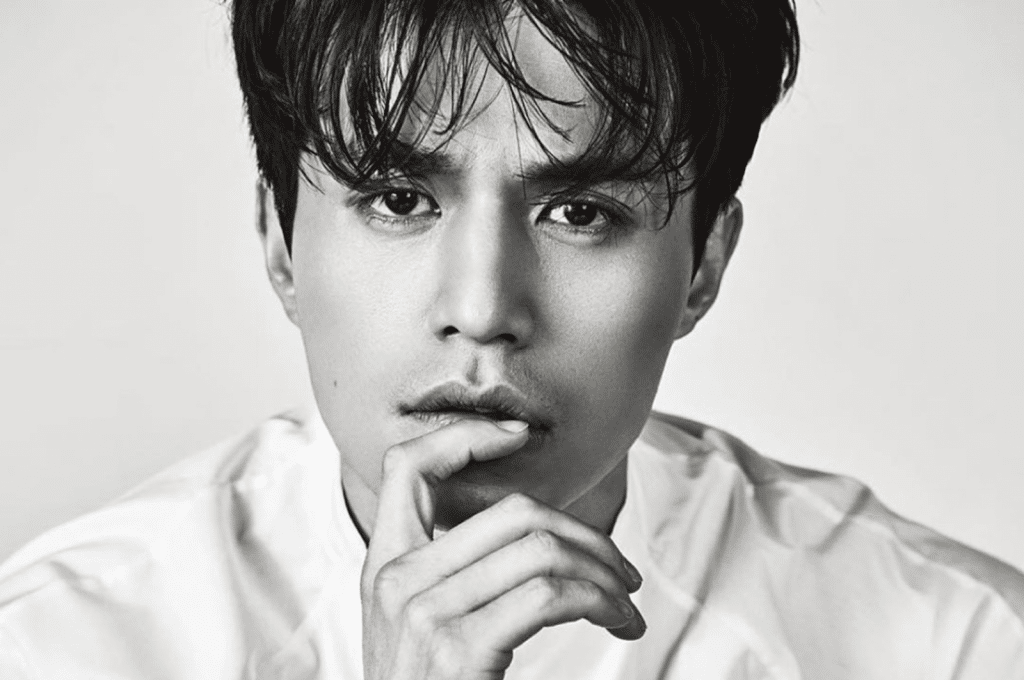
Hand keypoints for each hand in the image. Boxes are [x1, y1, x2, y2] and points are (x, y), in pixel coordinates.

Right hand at [360, 418, 644, 679]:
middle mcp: (395, 578)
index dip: (465, 437)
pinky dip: (601, 601)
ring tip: (625, 602)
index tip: (519, 436)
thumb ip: (453, 570)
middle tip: (619, 569)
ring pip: (542, 548)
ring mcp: (423, 611)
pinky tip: (616, 620)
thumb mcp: (420, 624)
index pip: (407, 465)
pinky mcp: (460, 647)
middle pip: (514, 512)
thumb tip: (536, 530)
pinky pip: (552, 594)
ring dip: (604, 572)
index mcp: (384, 562)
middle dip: (585, 533)